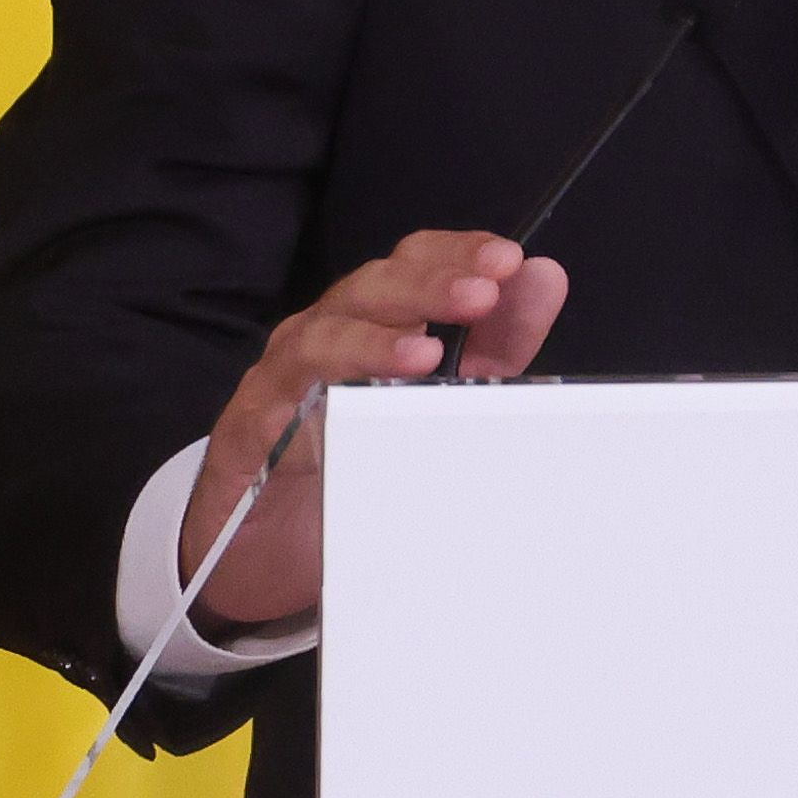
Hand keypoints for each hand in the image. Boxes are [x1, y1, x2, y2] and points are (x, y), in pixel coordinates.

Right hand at [184, 231, 576, 635]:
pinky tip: (354, 400)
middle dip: (429, 284)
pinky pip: (281, 402)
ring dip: (377, 339)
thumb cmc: (347, 460)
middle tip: (483, 291)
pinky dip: (318, 397)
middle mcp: (325, 336)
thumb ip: (492, 347)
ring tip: (429, 353)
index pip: (412, 264)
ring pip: (324, 336)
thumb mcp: (437, 399)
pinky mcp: (251, 427)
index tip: (509, 260)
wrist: (261, 544)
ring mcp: (284, 377)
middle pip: (372, 288)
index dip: (456, 253)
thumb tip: (545, 279)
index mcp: (371, 322)